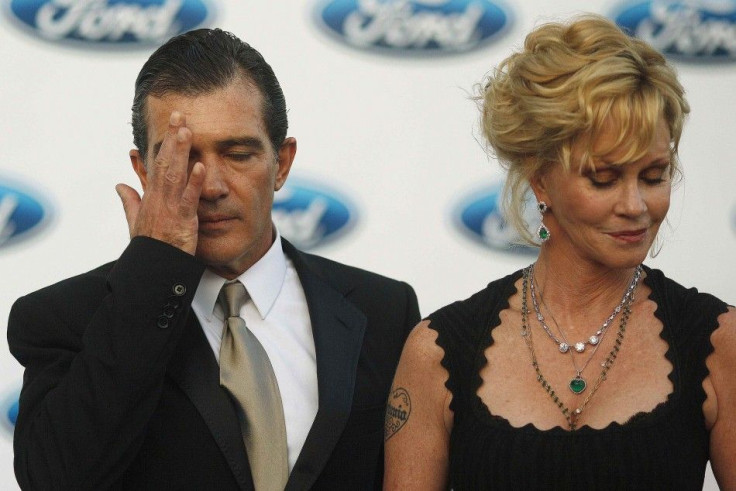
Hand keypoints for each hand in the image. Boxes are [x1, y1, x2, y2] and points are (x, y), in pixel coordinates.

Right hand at [115, 111, 204, 254]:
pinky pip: (189, 198)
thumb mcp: (136, 221)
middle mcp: (158, 198)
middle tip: (179, 114)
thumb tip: (120, 184)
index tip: (171, 124)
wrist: (153, 268)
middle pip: (165, 162)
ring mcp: (169, 207)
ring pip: (175, 174)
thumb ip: (130, 201)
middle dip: (172, 138)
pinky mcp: (182, 220)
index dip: (164, 143)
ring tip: (186, 131)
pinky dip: (194, 182)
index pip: (157, 164)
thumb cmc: (149, 246)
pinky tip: (200, 166)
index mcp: (151, 196)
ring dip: (181, 152)